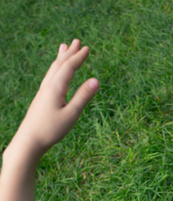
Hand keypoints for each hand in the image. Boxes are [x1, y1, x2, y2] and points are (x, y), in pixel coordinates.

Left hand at [9, 39, 98, 160]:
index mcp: (55, 88)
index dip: (78, 58)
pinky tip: (55, 73)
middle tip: (76, 41)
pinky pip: (49, 78)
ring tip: (63, 48)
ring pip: (53, 70)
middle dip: (69, 53)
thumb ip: (83, 96)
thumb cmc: (51, 129)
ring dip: (60, 59)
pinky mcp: (41, 99)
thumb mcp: (71, 114)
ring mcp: (43, 92)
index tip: (87, 48)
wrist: (30, 140)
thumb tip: (96, 80)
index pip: (68, 68)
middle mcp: (48, 86)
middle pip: (59, 65)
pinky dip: (55, 69)